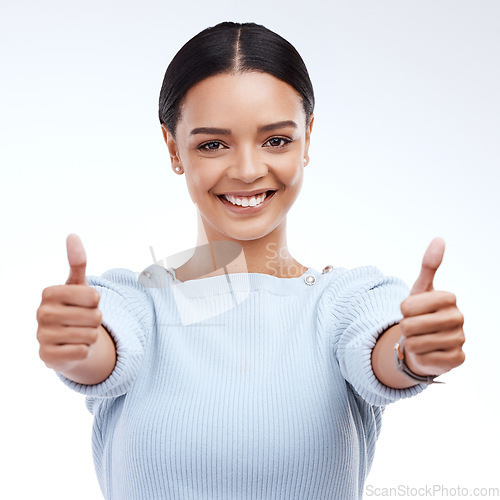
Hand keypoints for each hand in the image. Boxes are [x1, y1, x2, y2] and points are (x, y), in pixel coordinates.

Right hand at [36, 234, 102, 372]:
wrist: (66, 342)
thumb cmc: (75, 309)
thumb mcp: (78, 286)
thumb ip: (77, 262)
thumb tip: (72, 235)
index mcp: (49, 293)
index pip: (94, 296)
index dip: (97, 301)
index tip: (85, 303)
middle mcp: (41, 313)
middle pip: (95, 316)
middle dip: (96, 320)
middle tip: (83, 321)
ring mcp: (42, 336)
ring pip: (90, 335)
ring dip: (91, 336)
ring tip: (79, 333)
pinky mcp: (47, 357)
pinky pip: (82, 352)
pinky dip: (84, 351)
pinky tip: (73, 348)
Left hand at [399, 237, 465, 376]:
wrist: (427, 342)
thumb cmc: (421, 313)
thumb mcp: (420, 290)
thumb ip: (428, 266)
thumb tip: (439, 239)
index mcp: (449, 298)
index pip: (406, 306)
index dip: (403, 311)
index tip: (412, 311)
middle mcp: (458, 317)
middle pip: (409, 325)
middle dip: (405, 328)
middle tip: (414, 328)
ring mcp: (460, 339)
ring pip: (415, 344)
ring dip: (412, 344)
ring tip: (420, 339)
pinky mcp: (457, 359)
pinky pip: (425, 359)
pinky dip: (421, 357)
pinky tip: (429, 352)